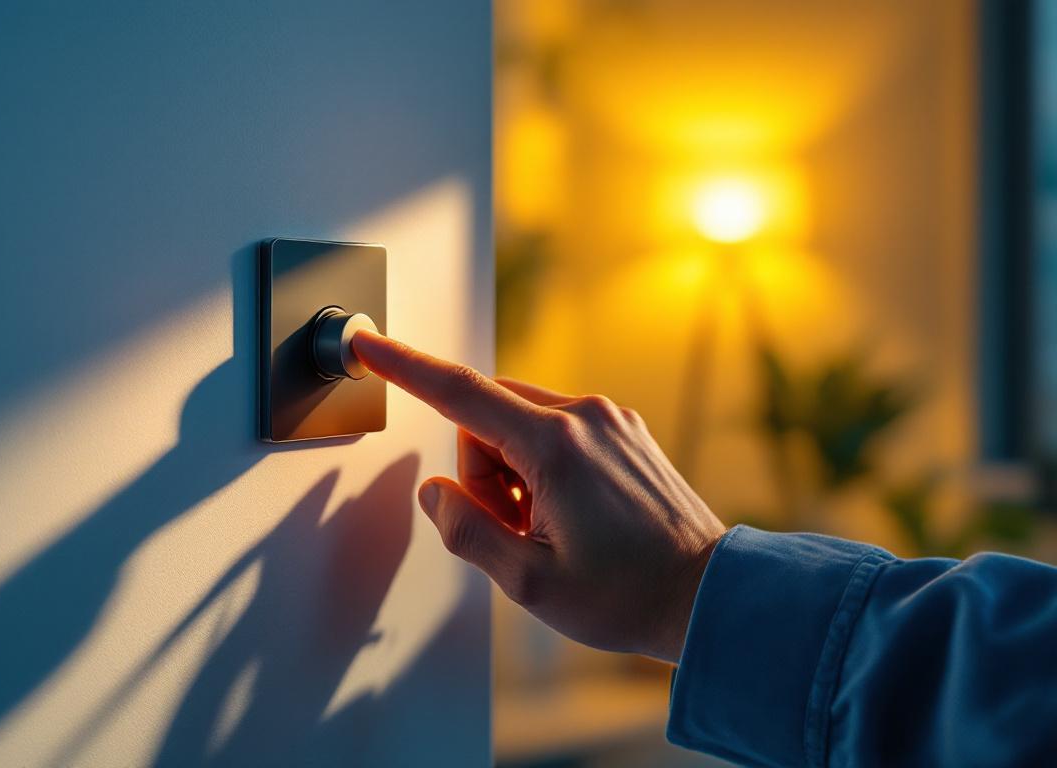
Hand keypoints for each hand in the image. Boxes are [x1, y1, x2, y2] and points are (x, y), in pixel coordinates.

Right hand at [351, 331, 725, 662]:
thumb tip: (436, 493)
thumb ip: (466, 531)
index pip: (459, 393)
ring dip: (512, 472)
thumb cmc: (627, 595)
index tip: (370, 345)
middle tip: (516, 529)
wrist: (707, 595)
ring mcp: (608, 419)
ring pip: (519, 423)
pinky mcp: (623, 429)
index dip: (406, 368)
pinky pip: (554, 430)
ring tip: (550, 528)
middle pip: (486, 415)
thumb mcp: (528, 583)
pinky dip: (542, 467)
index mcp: (555, 446)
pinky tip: (571, 513)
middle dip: (481, 470)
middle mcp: (584, 416)